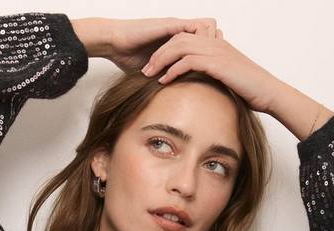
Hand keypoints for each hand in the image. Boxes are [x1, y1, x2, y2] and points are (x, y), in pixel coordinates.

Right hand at [106, 17, 222, 73]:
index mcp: (178, 41)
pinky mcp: (171, 26)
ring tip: (209, 61)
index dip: (212, 52)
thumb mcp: (152, 73)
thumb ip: (162, 80)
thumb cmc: (128, 56)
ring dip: (210, 42)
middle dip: (217, 46)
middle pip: (212, 31)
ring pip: (207, 26)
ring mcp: (176, 27)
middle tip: (216, 65)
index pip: (205, 41)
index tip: (214, 70)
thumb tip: (168, 101)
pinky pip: (194, 28)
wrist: (116, 42)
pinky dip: (200, 40)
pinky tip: (199, 56)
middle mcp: (180, 32)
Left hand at [135, 24, 281, 113]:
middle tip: (145, 70)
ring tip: (149, 75)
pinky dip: (173, 70)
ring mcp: (216, 51)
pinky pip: (188, 61)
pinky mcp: (217, 63)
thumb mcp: (227, 79)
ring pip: (179, 47)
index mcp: (215, 44)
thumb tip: (197, 88)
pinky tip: (164, 81)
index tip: (153, 66)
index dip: (166, 50)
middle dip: (158, 54)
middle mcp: (214, 43)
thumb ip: (212, 76)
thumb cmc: (249, 89)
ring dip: (161, 61)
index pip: (183, 38)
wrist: (267, 91)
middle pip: (177, 39)